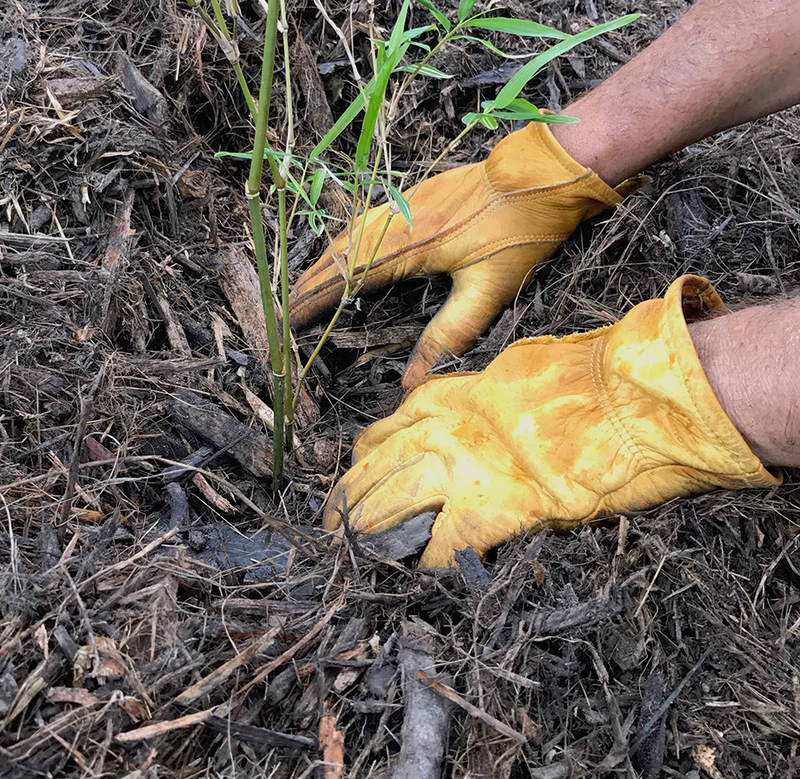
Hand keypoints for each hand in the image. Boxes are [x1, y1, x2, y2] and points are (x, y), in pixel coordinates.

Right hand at [292, 122, 631, 388]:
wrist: (545, 170)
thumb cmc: (521, 231)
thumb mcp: (489, 291)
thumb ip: (449, 334)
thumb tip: (411, 381)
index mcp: (409, 247)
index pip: (348, 278)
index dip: (317, 301)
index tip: (291, 321)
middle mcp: (398, 220)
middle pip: (339, 253)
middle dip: (309, 282)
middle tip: (285, 308)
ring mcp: (405, 201)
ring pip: (349, 232)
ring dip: (323, 260)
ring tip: (304, 283)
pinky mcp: (417, 193)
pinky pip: (365, 218)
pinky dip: (344, 239)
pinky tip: (345, 247)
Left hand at [323, 275, 778, 566]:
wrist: (623, 399)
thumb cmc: (581, 384)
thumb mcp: (509, 379)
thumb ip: (471, 406)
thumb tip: (454, 431)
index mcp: (444, 397)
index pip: (381, 433)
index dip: (361, 462)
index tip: (354, 477)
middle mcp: (439, 429)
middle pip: (373, 471)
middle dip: (349, 502)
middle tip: (333, 526)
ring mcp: (458, 469)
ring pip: (389, 506)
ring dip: (367, 534)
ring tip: (352, 554)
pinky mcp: (487, 508)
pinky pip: (439, 546)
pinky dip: (426, 565)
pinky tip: (417, 577)